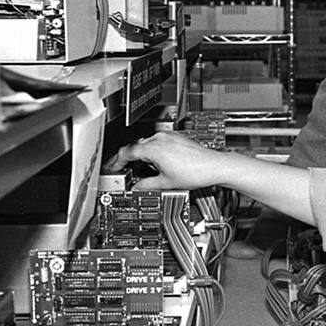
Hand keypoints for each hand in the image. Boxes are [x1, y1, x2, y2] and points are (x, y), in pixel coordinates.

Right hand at [106, 131, 228, 190]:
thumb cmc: (195, 172)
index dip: (116, 162)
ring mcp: (169, 136)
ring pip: (147, 144)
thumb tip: (136, 189)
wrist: (213, 166)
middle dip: (129, 160)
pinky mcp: (176, 138)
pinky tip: (158, 163)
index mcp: (153, 148)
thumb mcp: (166, 183)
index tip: (112, 168)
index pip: (126, 152)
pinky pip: (158, 143)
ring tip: (145, 170)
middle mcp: (160, 138)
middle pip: (135, 147)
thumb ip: (146, 186)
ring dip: (142, 156)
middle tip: (125, 171)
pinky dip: (153, 152)